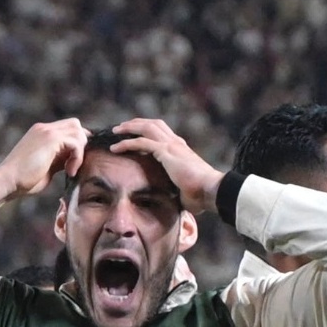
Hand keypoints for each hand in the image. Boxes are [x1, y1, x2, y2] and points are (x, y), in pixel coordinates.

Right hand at [0, 119, 88, 221]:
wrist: (8, 181)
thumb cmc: (23, 180)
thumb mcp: (46, 168)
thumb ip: (58, 160)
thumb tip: (71, 160)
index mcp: (41, 133)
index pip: (68, 129)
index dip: (77, 144)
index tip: (75, 165)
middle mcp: (44, 128)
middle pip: (75, 125)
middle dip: (81, 145)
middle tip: (75, 166)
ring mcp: (46, 131)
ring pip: (77, 130)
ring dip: (80, 152)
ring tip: (70, 171)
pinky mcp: (50, 138)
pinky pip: (75, 142)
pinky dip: (77, 158)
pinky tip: (69, 172)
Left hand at [108, 118, 223, 213]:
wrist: (211, 190)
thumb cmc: (202, 195)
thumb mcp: (185, 191)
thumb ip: (176, 192)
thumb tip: (172, 203)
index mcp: (181, 150)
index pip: (161, 133)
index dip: (147, 131)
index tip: (134, 135)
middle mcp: (176, 143)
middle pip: (152, 124)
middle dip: (136, 123)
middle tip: (121, 127)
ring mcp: (171, 145)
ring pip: (146, 127)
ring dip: (129, 128)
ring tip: (115, 131)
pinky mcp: (166, 152)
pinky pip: (142, 142)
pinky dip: (127, 143)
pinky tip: (116, 147)